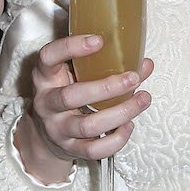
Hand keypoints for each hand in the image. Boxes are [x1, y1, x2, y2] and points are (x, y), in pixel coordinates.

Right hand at [20, 33, 153, 173]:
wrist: (46, 135)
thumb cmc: (65, 93)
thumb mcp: (73, 73)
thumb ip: (103, 64)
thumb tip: (144, 64)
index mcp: (45, 76)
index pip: (49, 57)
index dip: (71, 47)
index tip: (99, 41)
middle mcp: (46, 103)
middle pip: (71, 96)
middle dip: (106, 87)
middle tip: (134, 78)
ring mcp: (57, 129)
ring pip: (87, 126)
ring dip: (120, 113)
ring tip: (143, 99)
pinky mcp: (70, 149)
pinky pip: (94, 150)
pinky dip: (116, 139)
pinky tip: (129, 125)